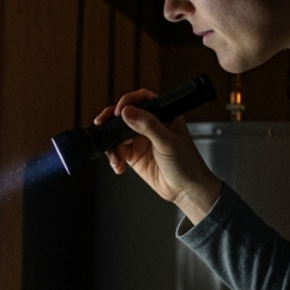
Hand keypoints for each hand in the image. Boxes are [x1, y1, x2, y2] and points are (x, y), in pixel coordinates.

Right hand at [96, 88, 222, 223]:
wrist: (186, 190)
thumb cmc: (187, 164)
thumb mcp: (168, 142)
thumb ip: (148, 126)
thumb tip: (128, 112)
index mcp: (164, 115)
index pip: (143, 99)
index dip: (128, 101)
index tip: (119, 111)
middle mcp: (151, 125)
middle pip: (125, 115)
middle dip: (111, 121)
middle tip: (102, 125)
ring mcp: (141, 140)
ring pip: (117, 134)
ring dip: (112, 145)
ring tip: (116, 158)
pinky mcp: (134, 155)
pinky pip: (117, 151)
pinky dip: (114, 158)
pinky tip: (119, 166)